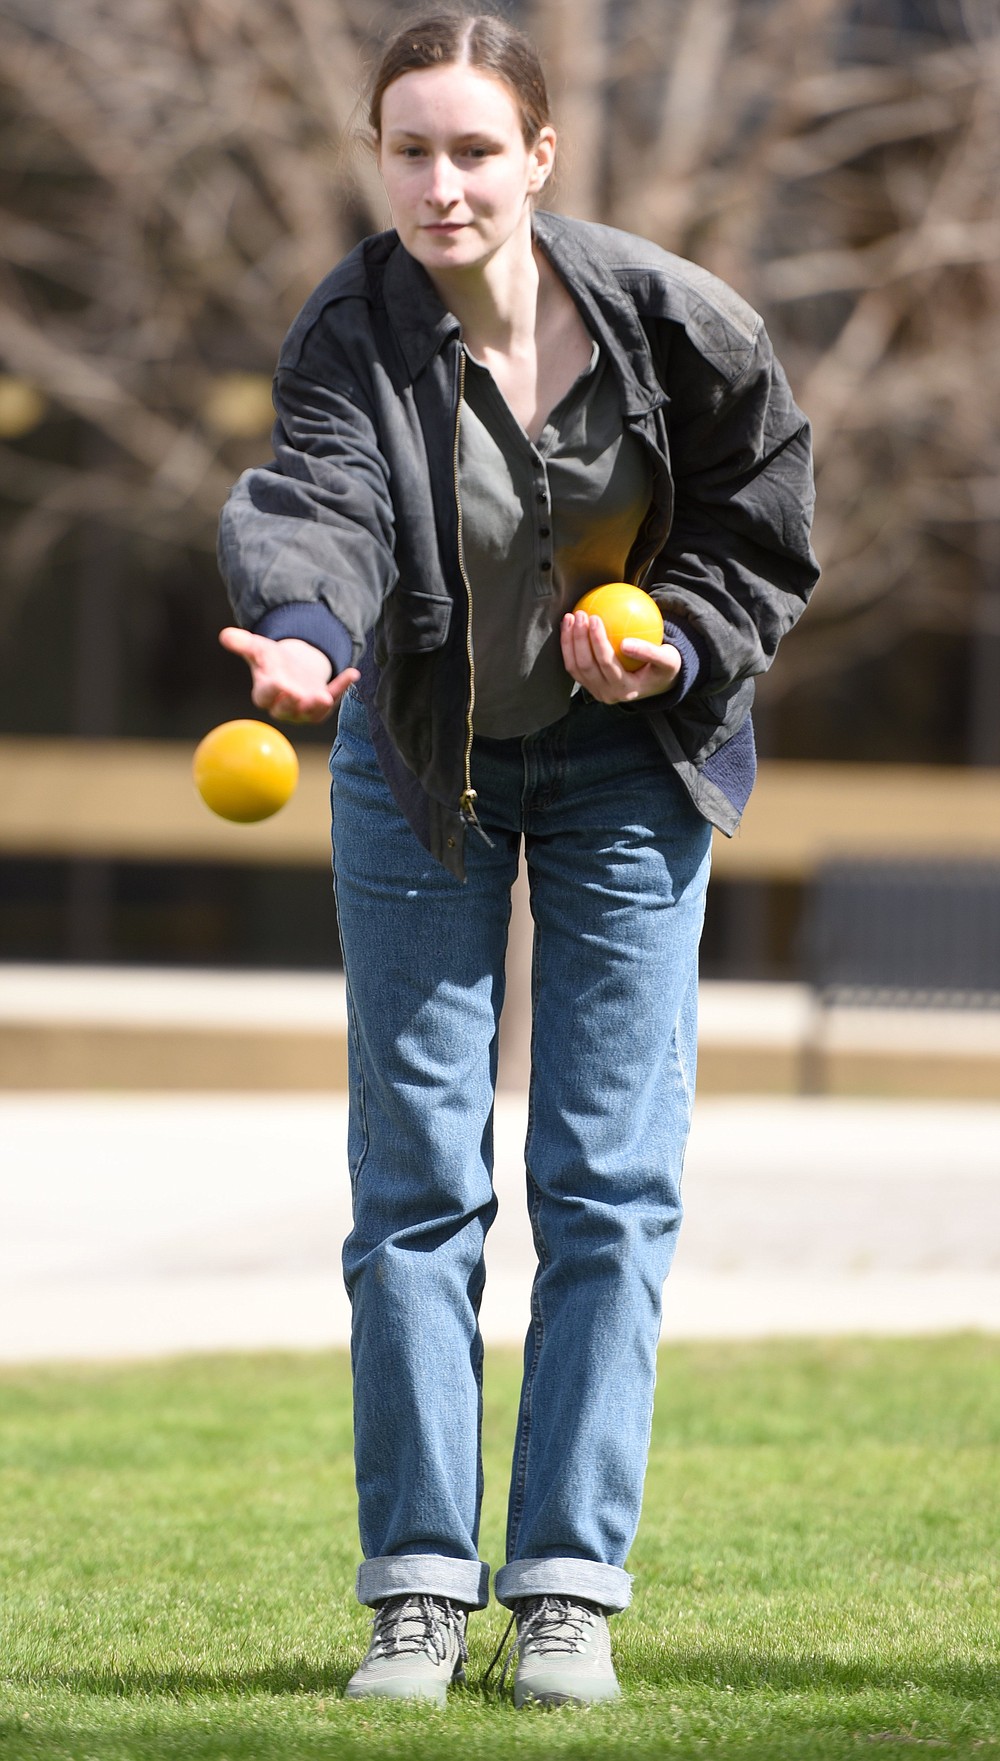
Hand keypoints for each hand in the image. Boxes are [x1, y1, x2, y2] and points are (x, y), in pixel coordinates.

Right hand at [219, 628, 359, 723]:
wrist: (295, 665)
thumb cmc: (272, 660)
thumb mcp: (258, 648)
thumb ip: (242, 643)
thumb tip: (225, 635)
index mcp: (266, 692)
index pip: (264, 697)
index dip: (271, 692)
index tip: (278, 683)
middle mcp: (284, 705)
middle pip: (286, 709)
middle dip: (292, 703)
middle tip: (297, 694)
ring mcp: (305, 708)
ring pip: (311, 713)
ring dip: (318, 705)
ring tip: (325, 697)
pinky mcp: (323, 705)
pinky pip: (334, 697)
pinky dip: (342, 686)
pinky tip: (352, 672)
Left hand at [560, 611, 680, 703]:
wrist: (656, 684)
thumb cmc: (663, 667)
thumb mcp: (667, 659)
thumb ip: (650, 653)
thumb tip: (625, 643)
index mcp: (625, 689)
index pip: (606, 663)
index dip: (597, 641)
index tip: (595, 618)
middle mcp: (607, 694)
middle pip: (585, 665)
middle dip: (578, 638)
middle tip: (580, 614)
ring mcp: (595, 691)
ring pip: (574, 667)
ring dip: (569, 641)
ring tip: (570, 617)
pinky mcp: (588, 685)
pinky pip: (573, 665)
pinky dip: (568, 645)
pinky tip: (569, 625)